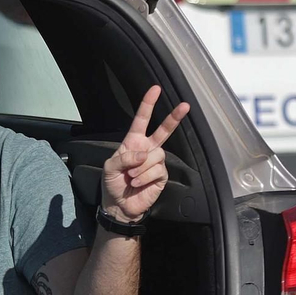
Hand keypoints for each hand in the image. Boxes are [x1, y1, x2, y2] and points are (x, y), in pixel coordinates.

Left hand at [102, 85, 189, 223]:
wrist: (119, 205)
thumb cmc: (112, 183)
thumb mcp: (110, 167)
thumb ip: (124, 157)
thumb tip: (143, 154)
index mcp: (133, 142)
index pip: (141, 120)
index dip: (148, 104)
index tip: (155, 89)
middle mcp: (147, 148)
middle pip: (163, 131)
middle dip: (174, 118)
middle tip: (185, 105)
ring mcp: (156, 162)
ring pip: (156, 155)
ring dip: (141, 167)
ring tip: (131, 177)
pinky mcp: (161, 176)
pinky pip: (157, 170)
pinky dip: (145, 177)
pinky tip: (138, 183)